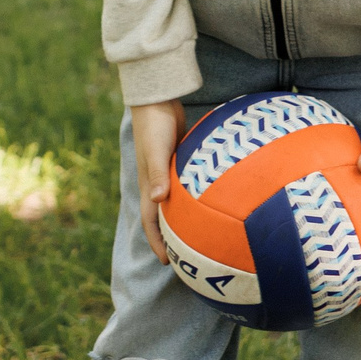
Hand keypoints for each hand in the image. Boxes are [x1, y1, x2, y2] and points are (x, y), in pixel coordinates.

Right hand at [131, 101, 184, 264]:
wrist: (156, 96)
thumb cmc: (154, 123)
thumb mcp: (155, 148)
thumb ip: (156, 172)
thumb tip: (157, 199)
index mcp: (148, 184)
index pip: (150, 221)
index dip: (157, 242)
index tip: (168, 263)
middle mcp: (156, 182)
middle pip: (163, 217)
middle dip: (171, 238)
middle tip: (187, 257)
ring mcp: (167, 172)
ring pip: (175, 202)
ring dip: (183, 220)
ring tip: (200, 236)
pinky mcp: (178, 161)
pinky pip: (186, 185)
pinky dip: (193, 198)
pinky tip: (213, 201)